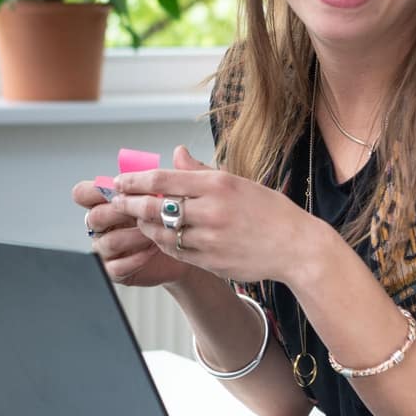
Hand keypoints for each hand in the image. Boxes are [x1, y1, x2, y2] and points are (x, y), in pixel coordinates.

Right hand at [71, 175, 194, 286]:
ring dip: (131, 236)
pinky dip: (134, 258)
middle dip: (119, 213)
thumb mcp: (180, 192)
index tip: (117, 190)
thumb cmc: (177, 216)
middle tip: (143, 211)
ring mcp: (107, 248)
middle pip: (94, 217)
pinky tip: (152, 251)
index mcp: (108, 200)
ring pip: (106, 242)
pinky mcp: (116, 270)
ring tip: (155, 232)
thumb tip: (180, 151)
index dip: (93, 190)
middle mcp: (103, 224)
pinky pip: (114, 267)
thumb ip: (178, 173)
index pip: (83, 193)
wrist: (188, 248)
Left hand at [113, 146, 329, 287]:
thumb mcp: (237, 182)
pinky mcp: (211, 261)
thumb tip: (175, 153)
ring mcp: (211, 239)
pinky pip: (176, 251)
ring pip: (161, 232)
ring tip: (138, 219)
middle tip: (117, 201)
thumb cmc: (268, 211)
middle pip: (154, 207)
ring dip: (144, 226)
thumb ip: (200, 171)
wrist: (297, 248)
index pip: (162, 179)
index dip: (134, 180)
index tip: (120, 181)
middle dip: (130, 204)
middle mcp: (211, 210)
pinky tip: (158, 236)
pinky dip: (162, 243)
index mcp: (217, 184)